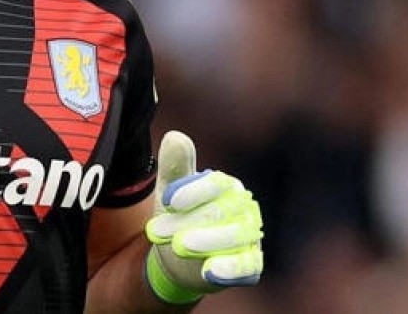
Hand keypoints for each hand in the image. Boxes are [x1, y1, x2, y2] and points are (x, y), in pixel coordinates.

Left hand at [144, 131, 263, 304]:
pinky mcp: (251, 264)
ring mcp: (249, 237)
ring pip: (235, 237)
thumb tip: (174, 136)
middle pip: (221, 211)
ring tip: (179, 246)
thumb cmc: (179, 218)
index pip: (217, 184)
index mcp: (226, 187)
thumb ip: (174, 167)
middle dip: (188, 221)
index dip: (193, 191)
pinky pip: (247, 266)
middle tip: (156, 231)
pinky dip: (229, 269)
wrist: (181, 258)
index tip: (167, 201)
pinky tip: (209, 271)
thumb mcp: (170, 193)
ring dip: (207, 241)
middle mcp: (243, 209)